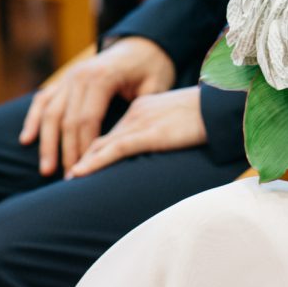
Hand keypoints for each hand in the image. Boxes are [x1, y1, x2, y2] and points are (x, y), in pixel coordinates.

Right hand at [19, 37, 175, 175]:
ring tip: (46, 169)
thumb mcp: (156, 84)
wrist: (142, 43)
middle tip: (69, 178)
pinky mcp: (64, 80)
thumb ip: (143, 108)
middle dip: (67, 151)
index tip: (87, 169)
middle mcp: (79, 75)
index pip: (87, 119)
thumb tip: (131, 138)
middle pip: (67, 120)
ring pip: (50, 113)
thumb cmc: (153, 66)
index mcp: (101, 77)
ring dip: (46, 142)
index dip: (85, 146)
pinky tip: (27, 139)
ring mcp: (68, 77)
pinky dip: (33, 119)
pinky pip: (43, 100)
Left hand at [67, 87, 206, 178]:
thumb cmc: (208, 116)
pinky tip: (80, 173)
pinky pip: (114, 150)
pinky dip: (94, 162)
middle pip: (101, 136)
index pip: (111, 130)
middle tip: (66, 174)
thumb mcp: (179, 120)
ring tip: (67, 179)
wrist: (221, 107)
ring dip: (82, 162)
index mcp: (142, 107)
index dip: (93, 147)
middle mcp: (136, 112)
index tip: (81, 162)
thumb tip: (159, 144)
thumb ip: (163, 129)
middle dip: (81, 155)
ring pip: (102, 144)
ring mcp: (141, 123)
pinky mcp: (149, 134)